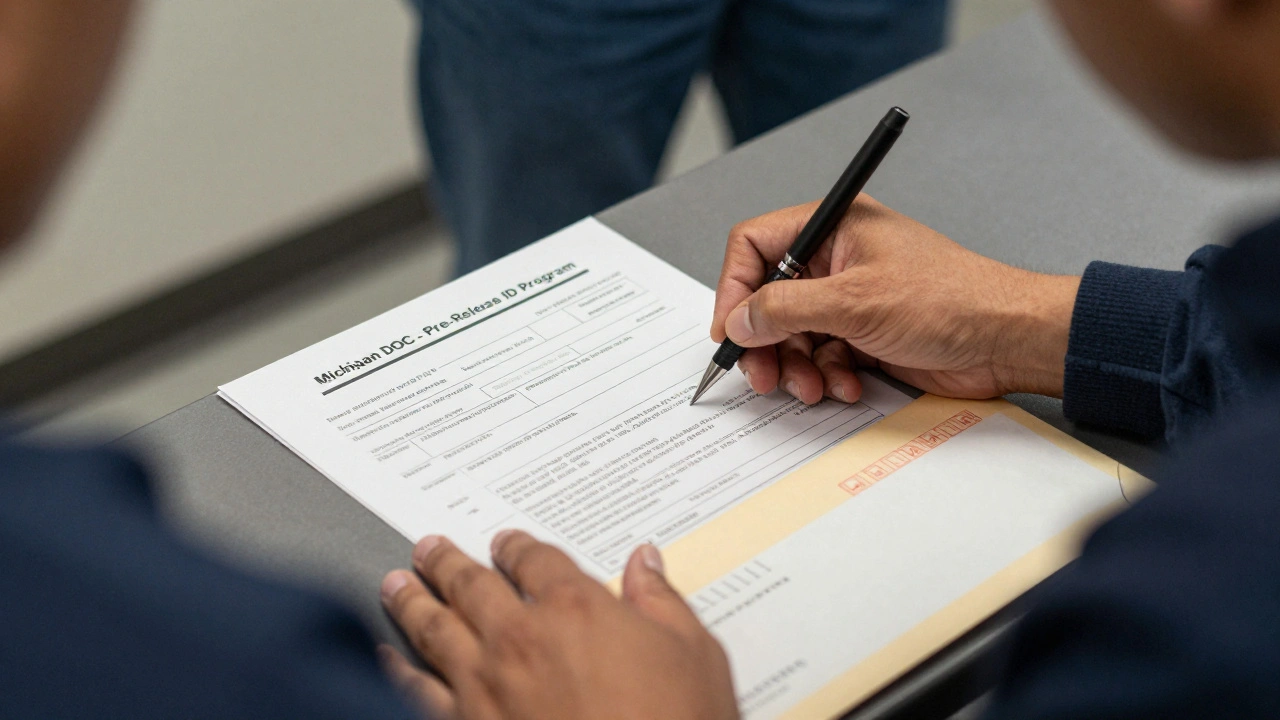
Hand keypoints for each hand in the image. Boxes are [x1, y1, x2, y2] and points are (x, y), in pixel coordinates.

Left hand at [378, 532, 738, 719]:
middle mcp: (522, 639)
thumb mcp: (694, 656)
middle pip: (472, 586)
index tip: (507, 544)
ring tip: (397, 585)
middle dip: (449, 563)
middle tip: (430, 549)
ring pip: (434, 630)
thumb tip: (647, 565)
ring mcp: (486, 687)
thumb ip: (662, 604)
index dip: (518, 547)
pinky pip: (416, 693)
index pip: (536, 561)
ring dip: (413, 602)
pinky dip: (397, 671)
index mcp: (577, 609)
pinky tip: (384, 659)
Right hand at [711, 196, 1079, 402]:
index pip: (755, 245)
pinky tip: (846, 385)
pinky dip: (826, 376)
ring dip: (795, 366)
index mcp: (832, 227)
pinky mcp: (862, 335)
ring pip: (792, 335)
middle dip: (764, 341)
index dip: (735, 288)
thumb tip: (739, 320)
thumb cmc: (951, 299)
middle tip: (761, 373)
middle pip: (768, 298)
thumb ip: (786, 309)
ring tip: (811, 386)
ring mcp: (848, 299)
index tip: (730, 330)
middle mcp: (835, 259)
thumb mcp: (854, 302)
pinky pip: (821, 357)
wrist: (1005, 339)